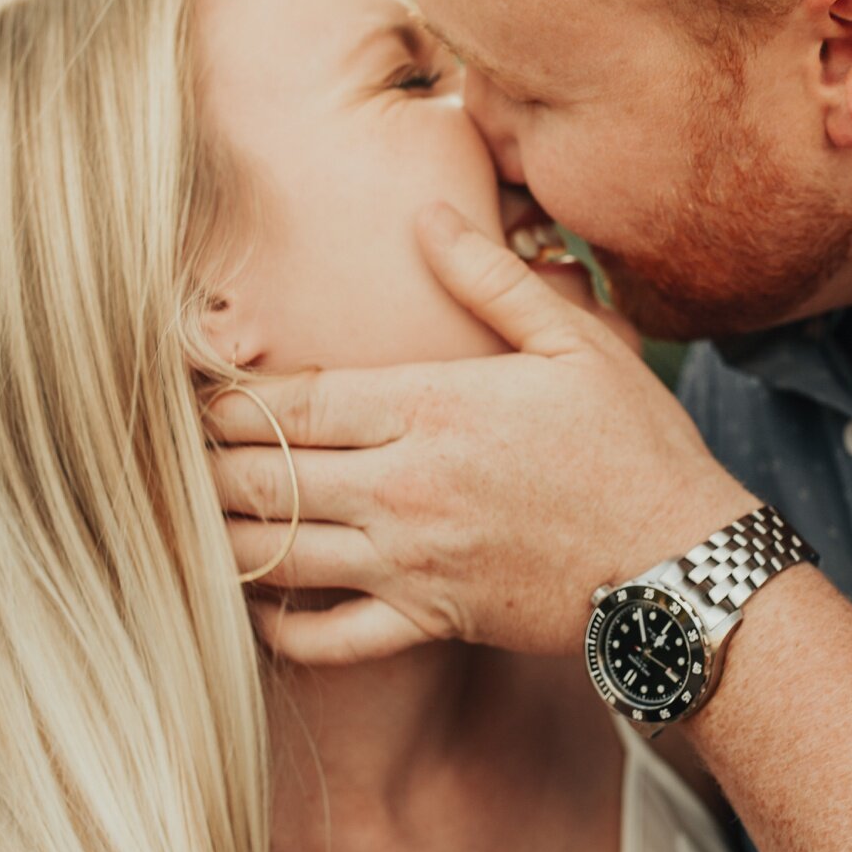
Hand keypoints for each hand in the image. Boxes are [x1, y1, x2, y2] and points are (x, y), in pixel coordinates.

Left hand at [205, 204, 752, 663]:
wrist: (682, 565)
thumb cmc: (636, 446)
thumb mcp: (575, 342)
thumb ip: (490, 280)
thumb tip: (427, 214)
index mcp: (432, 407)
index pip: (292, 402)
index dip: (228, 397)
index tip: (193, 390)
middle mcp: (405, 486)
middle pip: (267, 474)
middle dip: (207, 462)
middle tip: (169, 451)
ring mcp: (412, 559)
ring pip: (279, 553)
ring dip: (224, 534)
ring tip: (188, 517)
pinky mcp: (430, 619)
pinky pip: (330, 637)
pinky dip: (282, 626)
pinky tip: (258, 606)